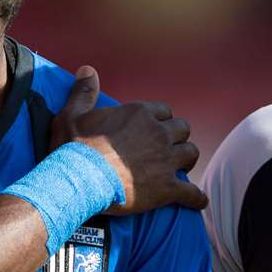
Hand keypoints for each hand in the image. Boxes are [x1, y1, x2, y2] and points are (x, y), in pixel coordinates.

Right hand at [51, 66, 207, 213]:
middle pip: (183, 129)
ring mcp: (165, 160)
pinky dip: (196, 198)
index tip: (154, 129)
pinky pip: (191, 192)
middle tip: (168, 148)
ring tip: (180, 168)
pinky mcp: (167, 187)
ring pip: (191, 154)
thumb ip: (84, 91)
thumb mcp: (72, 114)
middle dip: (177, 138)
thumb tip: (87, 69)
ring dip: (186, 160)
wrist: (78, 180)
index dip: (161, 121)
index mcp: (140, 114)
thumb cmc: (72, 148)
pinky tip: (198, 202)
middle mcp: (158, 133)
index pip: (164, 111)